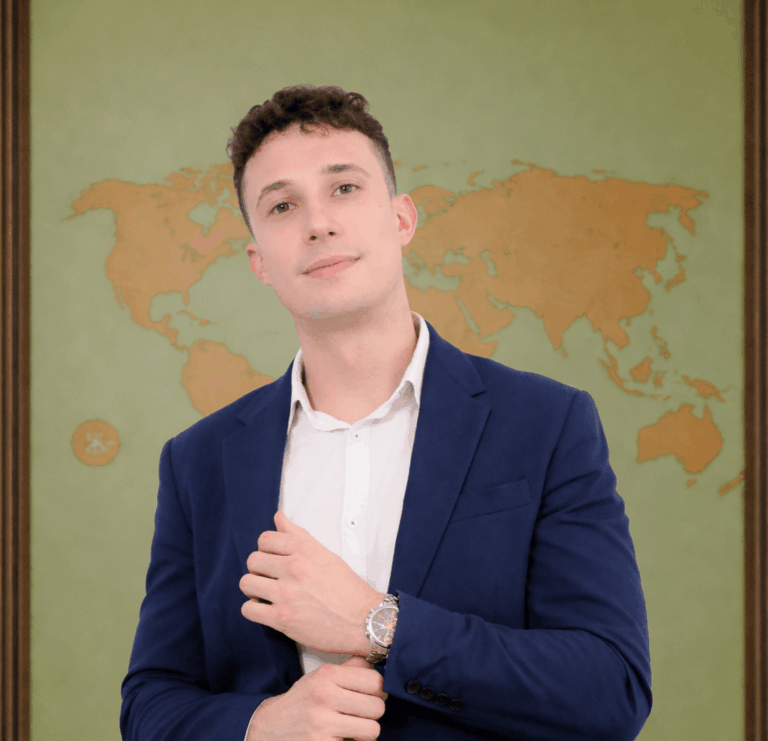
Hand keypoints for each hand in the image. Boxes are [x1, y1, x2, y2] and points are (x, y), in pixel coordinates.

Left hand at [240, 510, 384, 654]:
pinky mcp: (282, 619)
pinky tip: (266, 609)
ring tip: (266, 594)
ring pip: (246, 583)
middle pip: (253, 560)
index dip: (266, 550)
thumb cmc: (347, 588)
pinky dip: (254, 610)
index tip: (274, 559)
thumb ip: (298, 535)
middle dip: (259, 569)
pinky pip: (248, 610)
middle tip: (270, 578)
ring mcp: (286, 594)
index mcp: (306, 550)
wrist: (363, 620)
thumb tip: (278, 516)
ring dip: (254, 589)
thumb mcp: (325, 554)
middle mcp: (294, 568)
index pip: (265, 539)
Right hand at [246, 655, 387, 740]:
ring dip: (367, 731)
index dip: (379, 690)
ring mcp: (322, 723)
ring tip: (355, 727)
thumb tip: (379, 664)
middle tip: (363, 714)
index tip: (371, 695)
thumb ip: (350, 668)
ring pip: (372, 730)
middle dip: (374, 713)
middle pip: (377, 707)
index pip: (375, 681)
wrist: (270, 727)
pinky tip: (342, 738)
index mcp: (327, 675)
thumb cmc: (303, 700)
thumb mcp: (321, 676)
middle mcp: (324, 696)